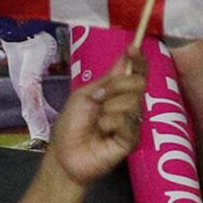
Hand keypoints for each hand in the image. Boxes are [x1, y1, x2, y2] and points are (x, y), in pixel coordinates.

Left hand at [43, 52, 144, 184]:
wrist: (64, 154)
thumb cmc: (71, 124)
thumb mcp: (84, 95)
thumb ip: (108, 79)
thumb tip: (125, 58)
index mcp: (118, 92)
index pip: (136, 73)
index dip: (138, 60)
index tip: (133, 48)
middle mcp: (129, 104)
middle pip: (138, 84)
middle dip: (117, 87)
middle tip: (99, 99)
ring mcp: (132, 122)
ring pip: (133, 102)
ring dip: (110, 108)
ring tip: (97, 122)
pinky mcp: (132, 139)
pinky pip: (129, 122)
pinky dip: (112, 123)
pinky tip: (103, 131)